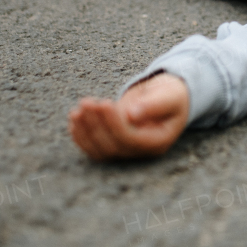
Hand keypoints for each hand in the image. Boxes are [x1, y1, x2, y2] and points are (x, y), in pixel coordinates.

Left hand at [67, 73, 189, 160]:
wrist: (167, 97)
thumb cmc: (171, 95)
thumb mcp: (169, 96)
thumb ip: (155, 105)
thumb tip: (132, 115)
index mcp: (158, 142)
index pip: (130, 139)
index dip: (114, 124)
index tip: (104, 103)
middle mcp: (141, 151)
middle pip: (113, 146)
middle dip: (96, 125)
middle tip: (86, 102)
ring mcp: (126, 150)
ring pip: (100, 150)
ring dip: (85, 131)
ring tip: (77, 110)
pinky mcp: (114, 144)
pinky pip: (94, 148)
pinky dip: (81, 136)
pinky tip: (74, 120)